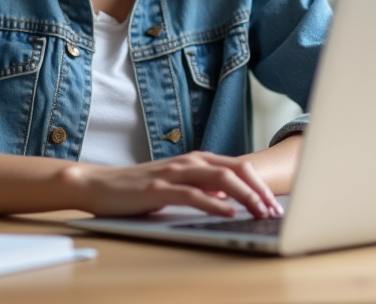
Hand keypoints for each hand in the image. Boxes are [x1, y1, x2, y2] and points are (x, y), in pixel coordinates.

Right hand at [61, 151, 282, 218]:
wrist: (99, 185)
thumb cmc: (138, 188)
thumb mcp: (177, 186)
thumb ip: (202, 188)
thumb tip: (229, 198)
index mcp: (196, 160)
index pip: (239, 167)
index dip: (261, 184)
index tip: (276, 204)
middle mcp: (189, 161)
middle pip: (236, 170)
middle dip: (260, 190)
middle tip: (275, 211)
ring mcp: (175, 172)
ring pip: (220, 179)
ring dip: (245, 196)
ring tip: (260, 212)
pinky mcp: (159, 187)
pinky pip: (194, 194)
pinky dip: (215, 204)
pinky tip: (229, 214)